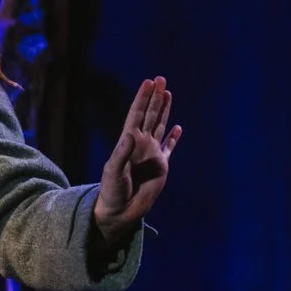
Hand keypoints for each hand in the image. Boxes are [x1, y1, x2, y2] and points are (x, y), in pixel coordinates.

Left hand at [93, 77, 181, 242]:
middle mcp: (141, 144)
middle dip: (155, 97)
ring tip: (168, 93)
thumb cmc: (112, 191)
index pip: (137, 114)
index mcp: (128, 142)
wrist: (120, 211)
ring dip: (164, 110)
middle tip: (161, 79)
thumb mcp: (113, 171)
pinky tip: (178, 127)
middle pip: (150, 115)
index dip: (142, 98)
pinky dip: (174, 137)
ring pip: (160, 126)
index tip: (149, 82)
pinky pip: (169, 147)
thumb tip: (132, 133)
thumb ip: (122, 152)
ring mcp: (152, 154)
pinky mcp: (161, 166)